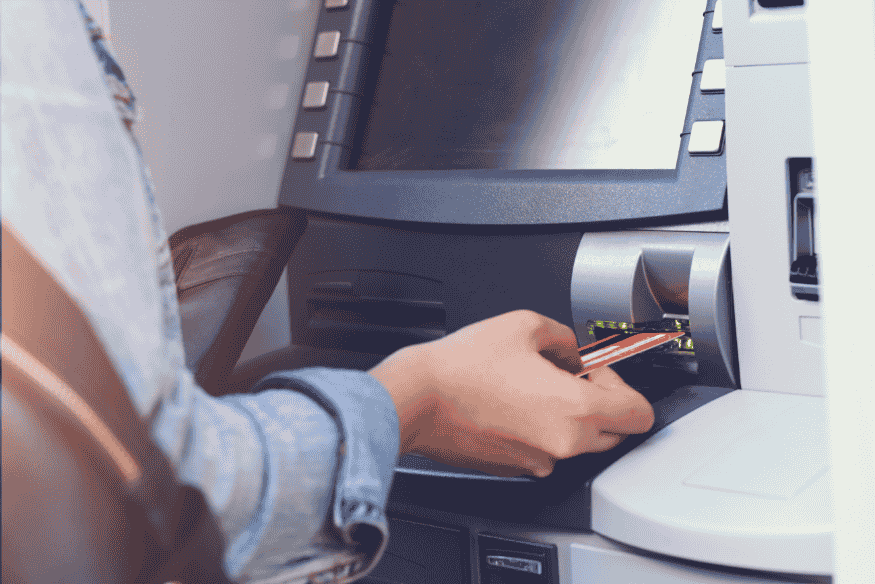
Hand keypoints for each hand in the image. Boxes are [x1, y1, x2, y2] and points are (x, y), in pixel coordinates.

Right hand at [368, 310, 653, 477]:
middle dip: (597, 401)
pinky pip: (545, 450)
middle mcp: (563, 445)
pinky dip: (539, 429)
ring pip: (577, 442)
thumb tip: (572, 351)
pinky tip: (511, 402)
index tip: (596, 372)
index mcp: (576, 411)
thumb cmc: (462, 366)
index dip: (623, 387)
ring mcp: (538, 461)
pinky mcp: (515, 468)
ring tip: (531, 386)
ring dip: (568, 415)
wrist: (415, 399)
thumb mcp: (525, 325)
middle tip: (566, 376)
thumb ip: (565, 337)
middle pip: (612, 431)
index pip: (639, 415)